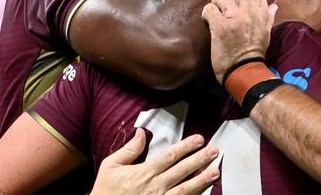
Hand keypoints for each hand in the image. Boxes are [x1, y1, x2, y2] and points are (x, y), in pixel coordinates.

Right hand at [90, 129, 219, 194]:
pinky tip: (204, 192)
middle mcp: (155, 187)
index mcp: (144, 173)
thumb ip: (129, 150)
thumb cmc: (106, 191)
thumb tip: (142, 132)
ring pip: (185, 190)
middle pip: (182, 171)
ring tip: (215, 172)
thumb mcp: (111, 167)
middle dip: (200, 160)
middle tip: (215, 151)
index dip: (186, 146)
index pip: (170, 156)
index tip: (199, 139)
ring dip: (202, 180)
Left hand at [202, 0, 276, 82]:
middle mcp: (248, 10)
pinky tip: (210, 23)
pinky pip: (209, 9)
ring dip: (215, 3)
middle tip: (225, 4)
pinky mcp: (219, 26)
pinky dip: (206, 15)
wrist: (244, 70)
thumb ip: (268, 15)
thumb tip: (274, 4)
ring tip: (217, 14)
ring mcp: (234, 17)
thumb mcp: (266, 32)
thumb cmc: (254, 52)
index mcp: (261, 10)